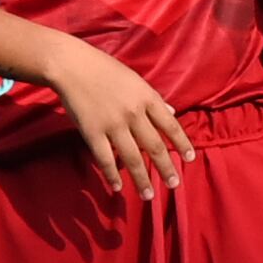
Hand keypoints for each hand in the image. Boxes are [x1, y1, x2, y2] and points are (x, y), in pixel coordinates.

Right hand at [48, 46, 198, 195]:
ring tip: (149, 196)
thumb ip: (153, 99)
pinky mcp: (92, 132)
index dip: (182, 143)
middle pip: (155, 146)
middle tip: (174, 185)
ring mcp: (113, 124)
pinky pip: (105, 159)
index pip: (170, 125)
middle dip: (166, 168)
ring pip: (133, 158)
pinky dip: (113, 175)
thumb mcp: (135, 80)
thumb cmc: (105, 70)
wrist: (72, 65)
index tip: (189, 159)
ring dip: (142, 179)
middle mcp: (134, 113)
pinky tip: (119, 188)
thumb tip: (172, 113)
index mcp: (147, 98)